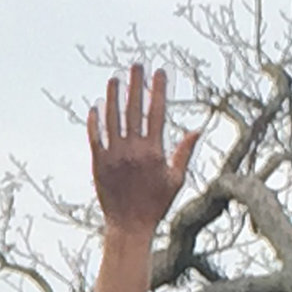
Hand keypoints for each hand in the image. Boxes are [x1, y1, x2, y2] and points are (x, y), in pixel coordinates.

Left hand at [87, 62, 201, 240]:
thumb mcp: (176, 179)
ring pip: (111, 120)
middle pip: (133, 110)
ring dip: (112, 98)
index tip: (159, 72)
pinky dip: (95, 122)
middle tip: (136, 66)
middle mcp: (132, 150)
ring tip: (114, 80)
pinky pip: (95, 138)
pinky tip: (96, 107)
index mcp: (154, 151)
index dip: (158, 90)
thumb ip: (183, 153)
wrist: (129, 225)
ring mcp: (113, 156)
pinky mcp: (98, 164)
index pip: (156, 112)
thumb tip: (196, 130)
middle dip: (135, 85)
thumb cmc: (156, 204)